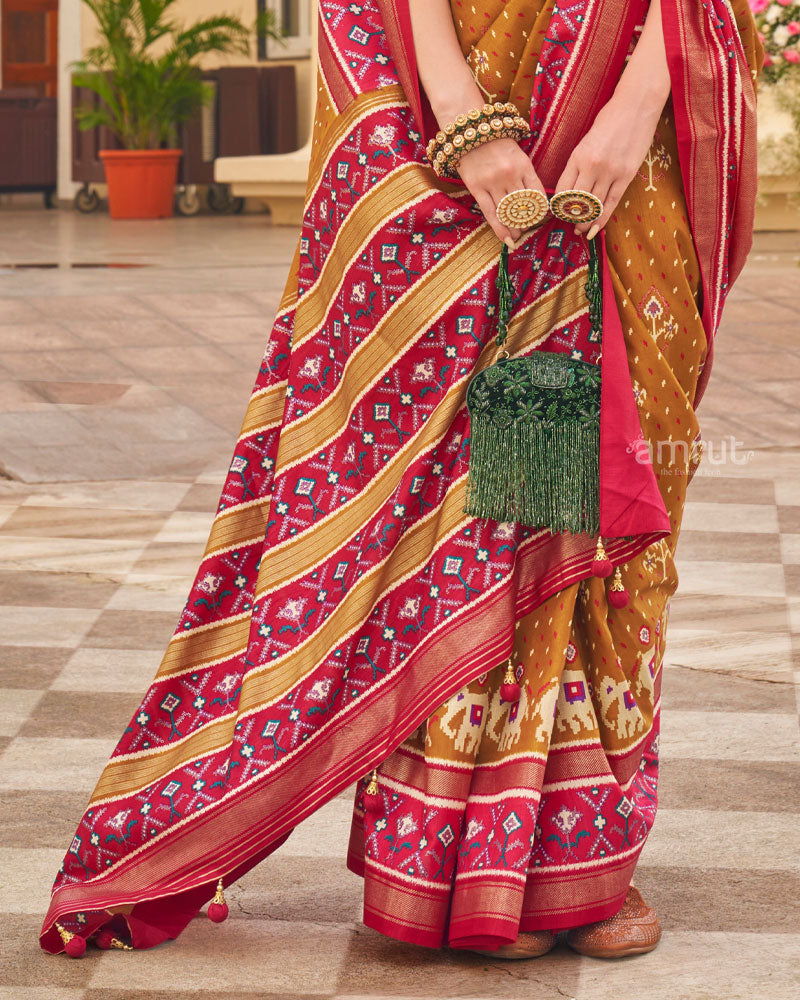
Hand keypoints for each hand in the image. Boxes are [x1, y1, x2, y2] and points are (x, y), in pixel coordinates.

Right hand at [455, 137, 545, 248]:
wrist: (471, 131)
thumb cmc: (497, 143)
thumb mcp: (517, 154)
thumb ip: (525, 174)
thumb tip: (534, 200)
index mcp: (524, 165)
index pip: (538, 194)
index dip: (541, 210)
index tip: (541, 219)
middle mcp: (509, 175)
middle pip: (523, 206)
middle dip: (527, 222)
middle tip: (527, 229)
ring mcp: (492, 182)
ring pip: (507, 213)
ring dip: (514, 228)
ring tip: (516, 236)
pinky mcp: (477, 188)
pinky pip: (490, 213)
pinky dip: (499, 229)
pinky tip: (505, 238)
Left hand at [553, 92, 662, 238]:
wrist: (636, 105)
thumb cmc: (609, 120)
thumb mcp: (585, 140)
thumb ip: (578, 163)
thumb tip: (571, 188)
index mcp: (578, 156)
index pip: (562, 190)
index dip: (558, 205)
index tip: (558, 213)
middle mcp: (592, 166)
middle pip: (576, 202)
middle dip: (571, 217)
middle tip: (570, 225)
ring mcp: (610, 172)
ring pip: (594, 206)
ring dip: (587, 221)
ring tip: (582, 230)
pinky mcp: (627, 175)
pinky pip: (612, 203)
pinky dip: (603, 218)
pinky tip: (597, 228)